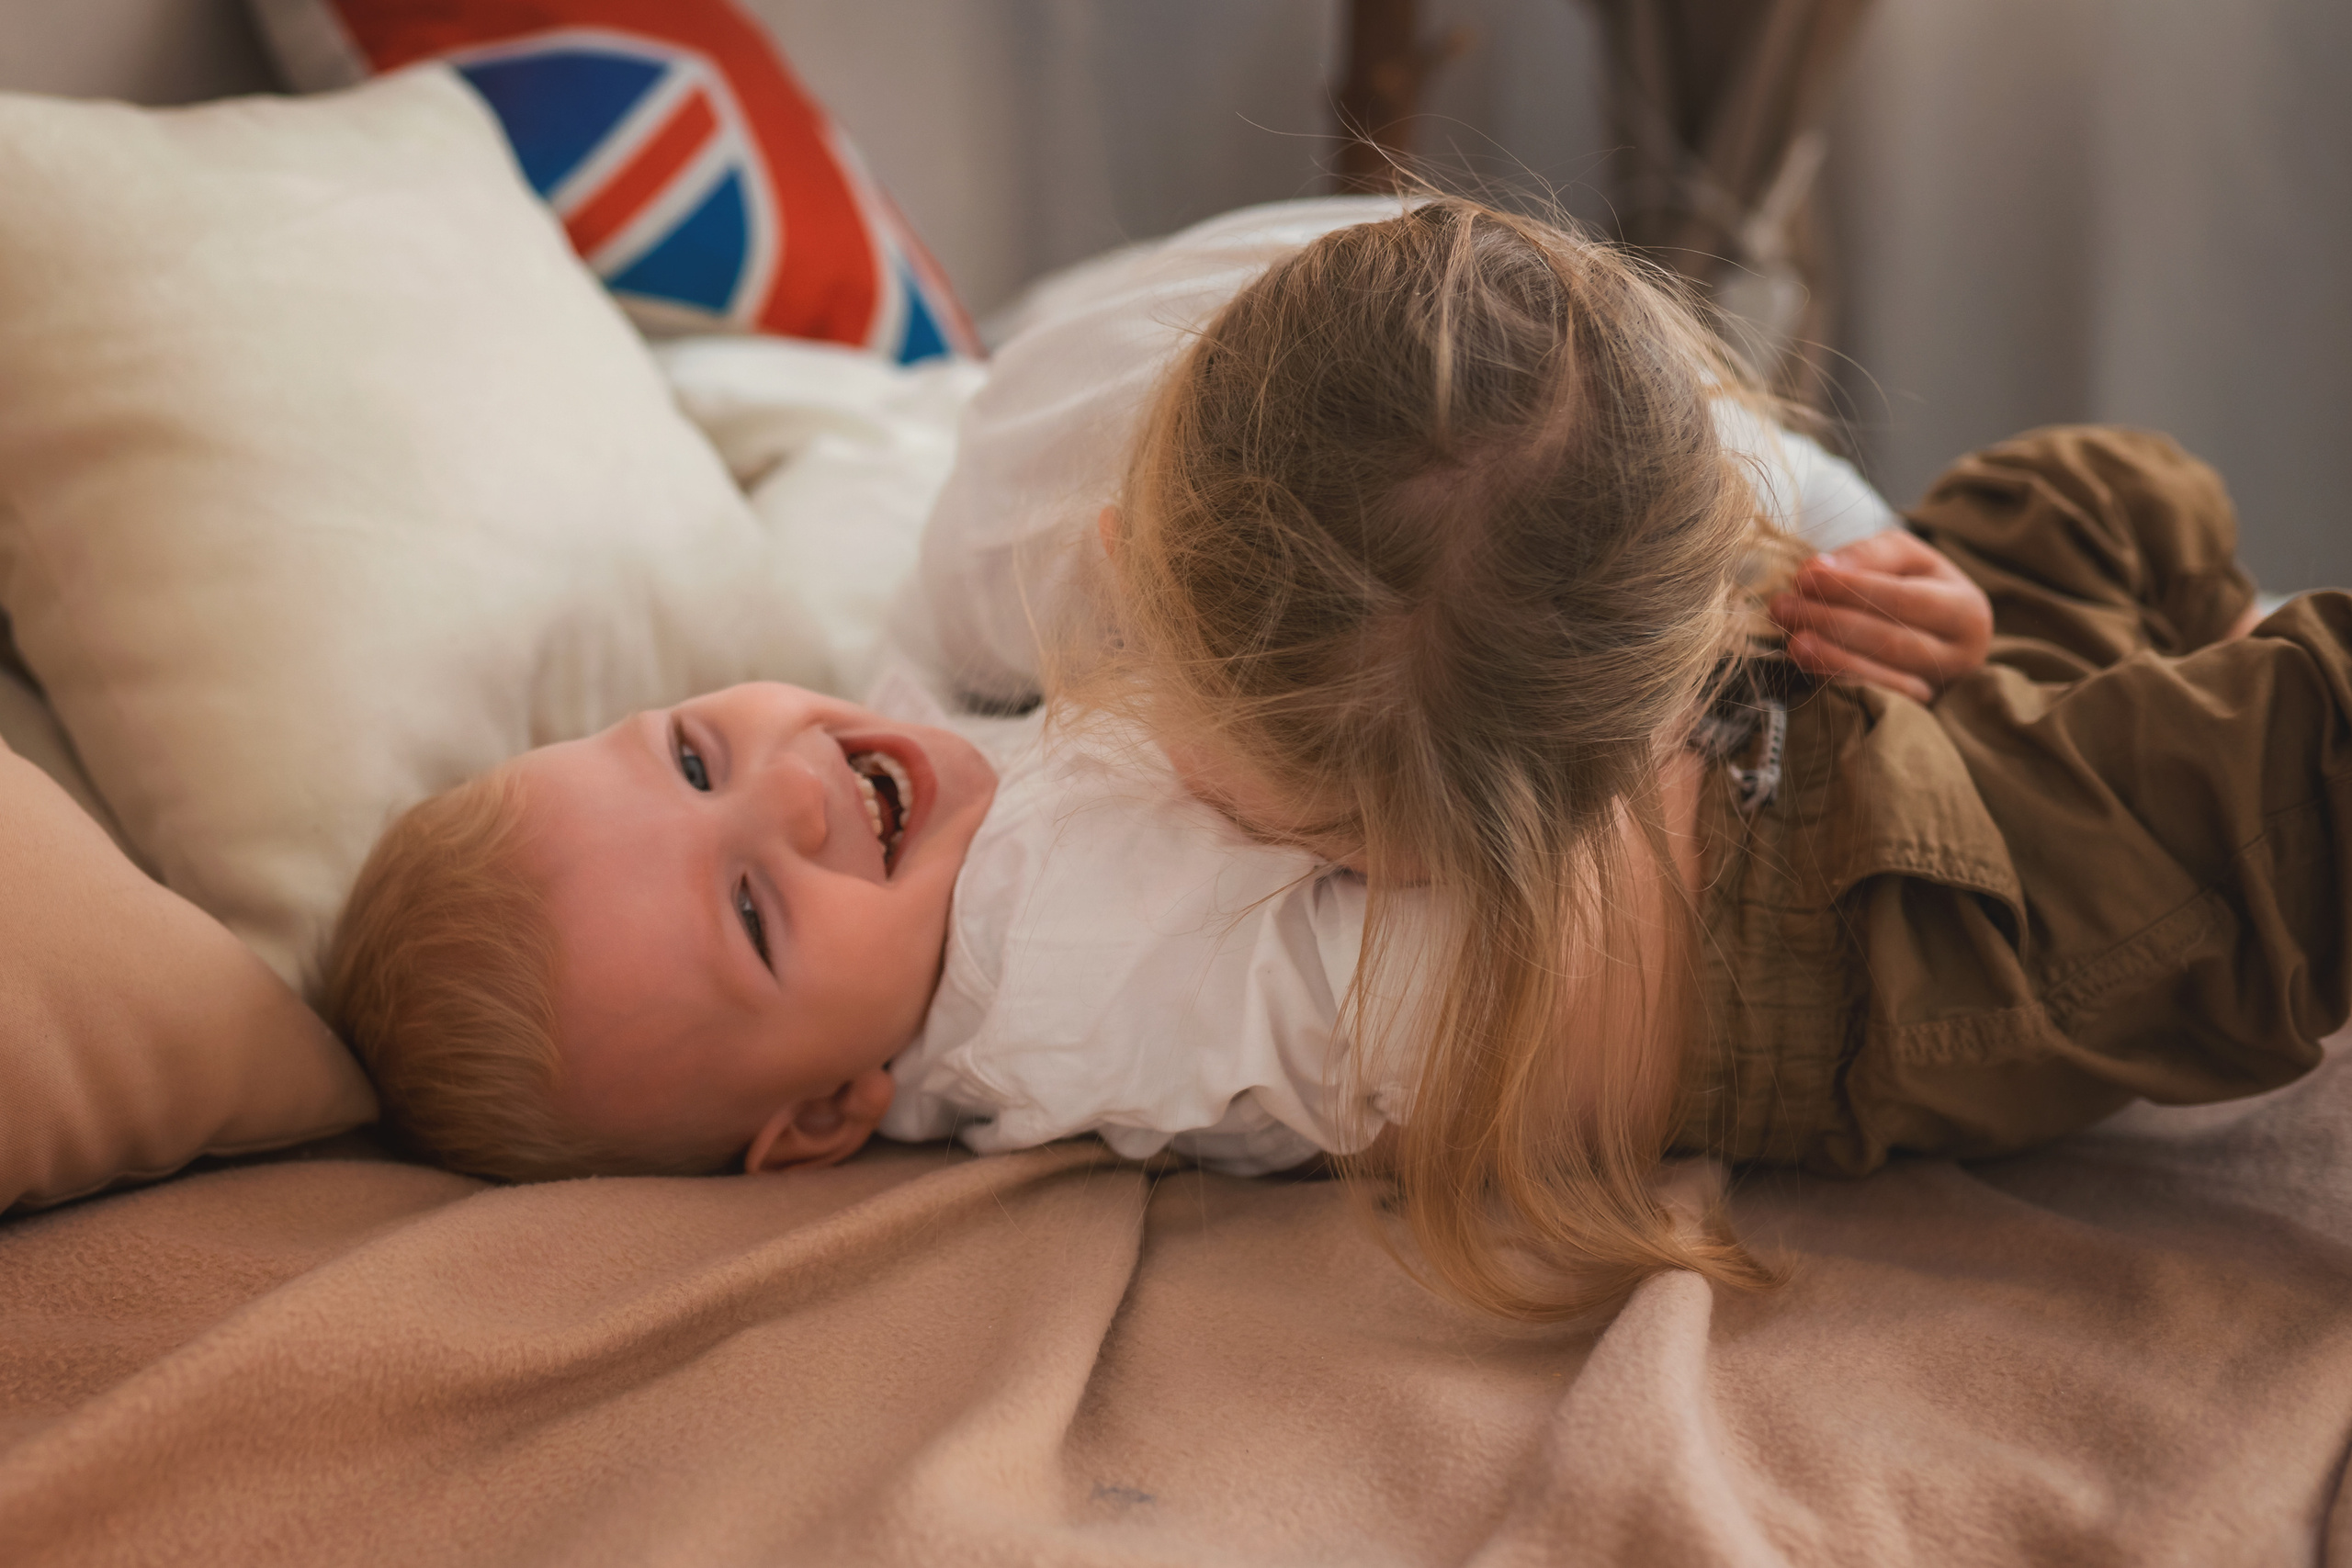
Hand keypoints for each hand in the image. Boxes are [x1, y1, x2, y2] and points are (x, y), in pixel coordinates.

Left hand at [1768, 528, 1991, 703]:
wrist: (1939, 637)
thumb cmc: (1917, 588)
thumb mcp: (1904, 558)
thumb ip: (1866, 556)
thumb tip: (1817, 569)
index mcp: (1965, 609)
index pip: (1904, 598)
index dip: (1853, 588)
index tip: (1805, 578)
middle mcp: (1961, 656)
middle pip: (1892, 640)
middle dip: (1832, 622)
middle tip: (1783, 608)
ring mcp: (1937, 691)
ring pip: (1884, 679)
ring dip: (1831, 657)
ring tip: (1792, 641)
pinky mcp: (1913, 715)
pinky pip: (1875, 703)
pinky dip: (1841, 684)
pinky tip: (1809, 667)